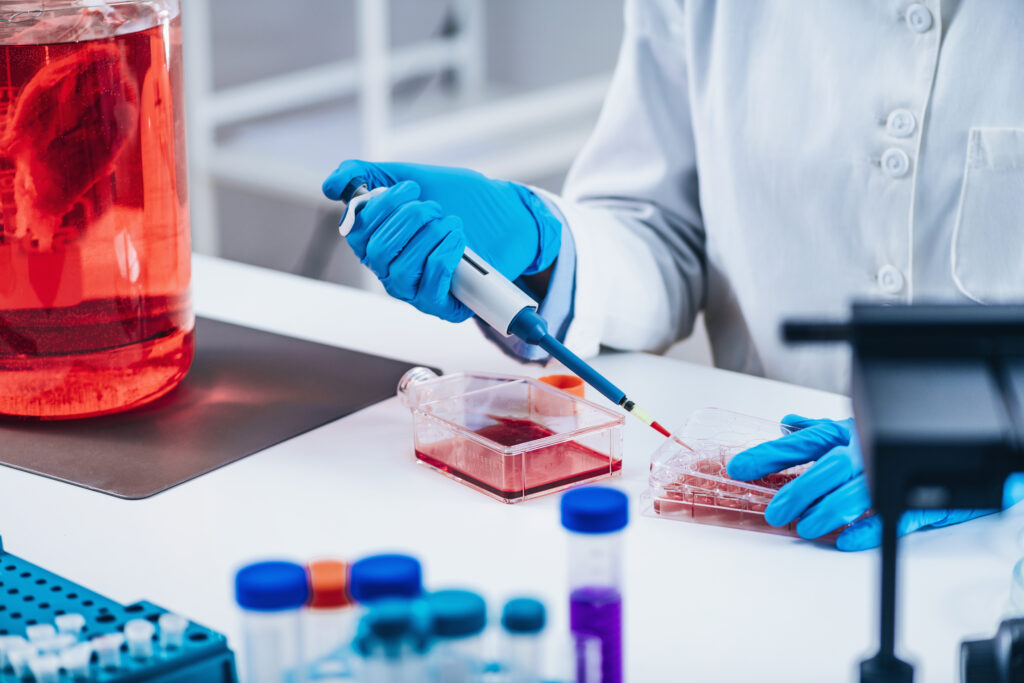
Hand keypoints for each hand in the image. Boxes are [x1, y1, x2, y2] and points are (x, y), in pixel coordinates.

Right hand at [322, 160, 561, 322]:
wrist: (509, 216)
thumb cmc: (460, 200)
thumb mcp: (413, 177)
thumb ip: (369, 175)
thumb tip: (330, 186)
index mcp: (379, 242)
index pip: (356, 232)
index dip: (380, 208)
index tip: (411, 188)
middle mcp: (392, 271)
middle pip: (375, 252)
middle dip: (407, 220)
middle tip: (433, 206)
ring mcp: (416, 292)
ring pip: (399, 271)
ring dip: (428, 237)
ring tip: (450, 222)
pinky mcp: (444, 306)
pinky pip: (429, 287)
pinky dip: (443, 255)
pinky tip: (458, 239)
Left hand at [727, 415, 1023, 550]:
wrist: (956, 460)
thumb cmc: (896, 446)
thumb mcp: (854, 431)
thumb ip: (817, 430)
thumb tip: (787, 420)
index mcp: (845, 435)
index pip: (801, 442)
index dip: (768, 455)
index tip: (738, 467)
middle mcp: (865, 453)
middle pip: (827, 468)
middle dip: (798, 491)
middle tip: (774, 512)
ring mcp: (890, 476)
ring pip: (857, 493)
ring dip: (828, 512)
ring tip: (804, 529)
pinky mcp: (917, 503)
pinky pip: (891, 516)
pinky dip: (868, 529)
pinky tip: (847, 539)